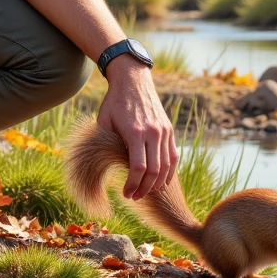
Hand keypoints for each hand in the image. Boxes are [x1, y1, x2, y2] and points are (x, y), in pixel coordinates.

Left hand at [96, 57, 178, 199]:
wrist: (132, 81)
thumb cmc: (114, 103)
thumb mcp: (104, 122)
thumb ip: (106, 144)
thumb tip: (103, 168)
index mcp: (135, 132)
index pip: (139, 168)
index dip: (133, 184)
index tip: (126, 194)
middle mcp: (153, 132)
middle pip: (155, 171)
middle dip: (145, 188)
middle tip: (134, 196)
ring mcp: (163, 131)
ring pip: (167, 166)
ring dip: (157, 183)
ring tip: (146, 191)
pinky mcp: (169, 130)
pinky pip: (173, 156)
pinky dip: (169, 171)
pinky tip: (160, 181)